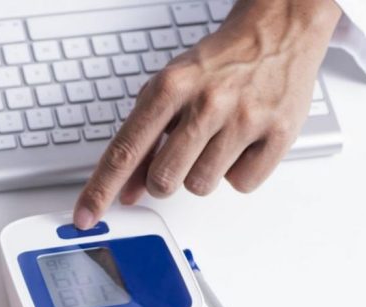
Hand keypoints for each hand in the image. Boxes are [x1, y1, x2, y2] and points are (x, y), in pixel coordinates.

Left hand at [73, 0, 341, 227]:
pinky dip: (239, 171)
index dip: (101, 190)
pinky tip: (242, 143)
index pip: (124, 151)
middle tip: (181, 151)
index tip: (86, 216)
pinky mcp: (279, 134)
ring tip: (216, 139)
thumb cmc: (218, 64)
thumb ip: (144, 140)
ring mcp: (245, 118)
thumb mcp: (169, 90)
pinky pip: (242, 184)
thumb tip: (125, 190)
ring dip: (203, 172)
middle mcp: (207, 102)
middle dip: (165, 178)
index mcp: (171, 87)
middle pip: (164, 180)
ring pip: (201, 186)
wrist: (277, 32)